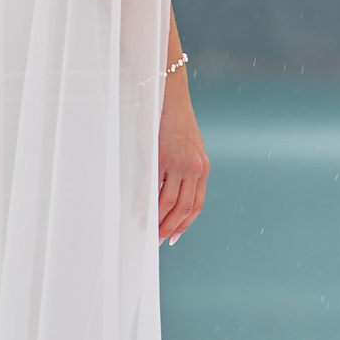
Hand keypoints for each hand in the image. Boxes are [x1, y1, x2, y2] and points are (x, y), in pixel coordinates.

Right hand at [158, 72, 208, 243]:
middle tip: (157, 241)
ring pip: (168, 203)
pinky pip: (153, 188)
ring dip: (157, 221)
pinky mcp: (161, 157)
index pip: (197, 205)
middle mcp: (194, 168)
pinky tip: (137, 212)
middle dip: (170, 228)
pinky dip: (144, 204)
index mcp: (203, 168)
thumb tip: (170, 192)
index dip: (185, 224)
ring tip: (147, 232)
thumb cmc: (174, 123)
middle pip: (183, 208)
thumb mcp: (187, 148)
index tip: (175, 237)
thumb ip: (184, 170)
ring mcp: (178, 163)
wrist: (170, 97)